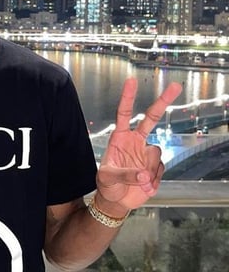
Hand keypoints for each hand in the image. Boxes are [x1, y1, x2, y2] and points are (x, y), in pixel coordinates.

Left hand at [96, 77, 181, 215]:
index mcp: (120, 138)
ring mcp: (147, 153)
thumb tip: (144, 175)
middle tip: (176, 86)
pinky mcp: (156, 166)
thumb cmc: (107, 185)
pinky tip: (144, 186)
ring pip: (156, 153)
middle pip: (151, 118)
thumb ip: (124, 175)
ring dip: (148, 170)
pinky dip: (152, 180)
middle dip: (163, 102)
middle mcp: (135, 142)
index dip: (128, 98)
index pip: (123, 114)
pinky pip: (160, 169)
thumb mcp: (108, 179)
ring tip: (137, 182)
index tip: (132, 81)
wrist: (117, 201)